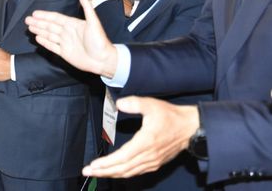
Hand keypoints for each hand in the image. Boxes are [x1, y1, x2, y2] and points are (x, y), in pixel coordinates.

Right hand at [25, 0, 117, 77]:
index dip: (45, 16)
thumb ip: (87, 7)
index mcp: (73, 24)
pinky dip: (45, 42)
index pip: (55, 18)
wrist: (103, 60)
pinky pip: (52, 46)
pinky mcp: (65, 53)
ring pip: (49, 35)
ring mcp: (65, 43)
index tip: (34, 13)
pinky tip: (38, 38)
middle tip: (27, 20)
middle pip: (50, 26)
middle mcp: (67, 32)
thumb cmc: (100, 41)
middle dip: (38, 22)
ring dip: (39, 30)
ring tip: (30, 27)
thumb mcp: (94, 22)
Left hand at [83, 97, 198, 177]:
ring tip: (97, 173)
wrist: (190, 127)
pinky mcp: (155, 163)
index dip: (106, 163)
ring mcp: (152, 161)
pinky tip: (114, 172)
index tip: (93, 165)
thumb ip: (134, 103)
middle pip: (122, 168)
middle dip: (103, 171)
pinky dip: (123, 174)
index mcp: (146, 142)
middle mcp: (149, 156)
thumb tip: (119, 104)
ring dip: (111, 174)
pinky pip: (136, 172)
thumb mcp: (152, 105)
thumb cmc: (170, 116)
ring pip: (128, 172)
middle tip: (87, 172)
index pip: (122, 157)